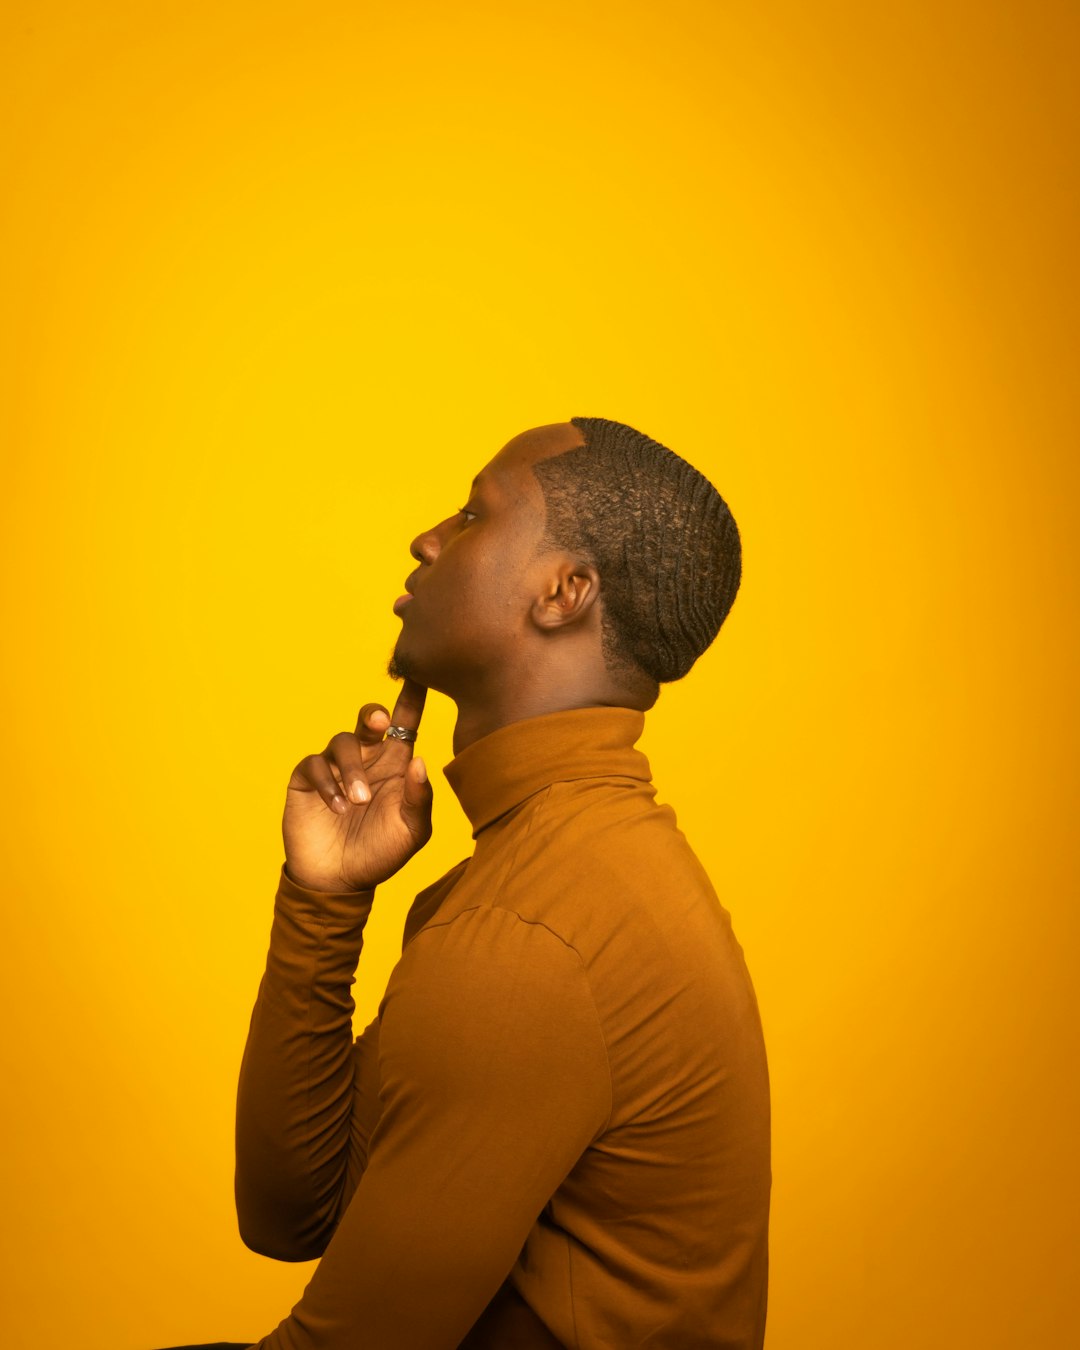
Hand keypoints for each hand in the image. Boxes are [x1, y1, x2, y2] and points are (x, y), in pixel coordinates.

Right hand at [281, 679, 431, 892]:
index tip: (420, 675)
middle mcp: (366, 758)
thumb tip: (419, 760)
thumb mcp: (411, 832)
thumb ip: (419, 798)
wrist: (339, 882)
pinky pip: (314, 764)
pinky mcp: (307, 779)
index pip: (405, 724)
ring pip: (342, 742)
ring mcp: (335, 767)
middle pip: (369, 720)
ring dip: (351, 769)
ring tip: (358, 802)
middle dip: (373, 714)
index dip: (412, 698)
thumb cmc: (381, 854)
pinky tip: (338, 808)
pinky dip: (327, 784)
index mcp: (395, 764)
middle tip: (380, 723)